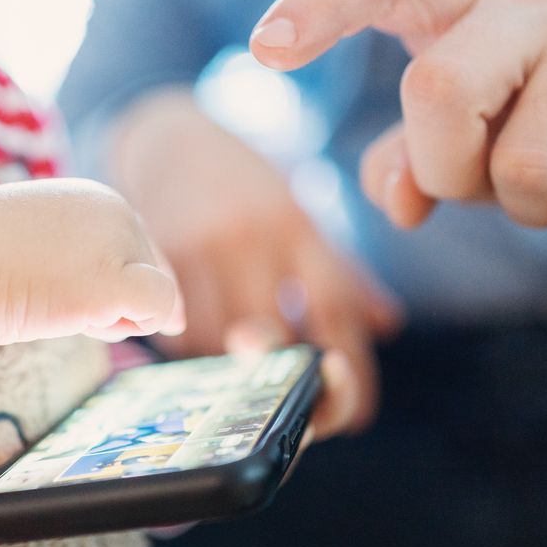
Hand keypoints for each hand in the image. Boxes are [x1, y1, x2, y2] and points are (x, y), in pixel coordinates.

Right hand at [0, 178, 185, 344]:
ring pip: (154, 299)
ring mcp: (119, 244)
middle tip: (49, 293)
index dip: (112, 286)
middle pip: (148, 279)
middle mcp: (118, 212)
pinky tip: (85, 316)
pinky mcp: (115, 281)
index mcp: (97, 200)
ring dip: (113, 317)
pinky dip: (135, 322)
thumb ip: (87, 263)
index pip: (138, 255)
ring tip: (52, 299)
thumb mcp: (39, 248)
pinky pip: (159, 309)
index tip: (59, 287)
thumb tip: (169, 316)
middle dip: (113, 304)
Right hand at [111, 92, 401, 433]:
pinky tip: (197, 340)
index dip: (352, 370)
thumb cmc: (242, 183)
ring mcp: (204, 242)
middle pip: (278, 335)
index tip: (355, 413)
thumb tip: (388, 325)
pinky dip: (191, 348)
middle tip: (285, 395)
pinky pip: (177, 327)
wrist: (167, 134)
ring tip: (235, 366)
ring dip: (230, 368)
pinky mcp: (158, 253)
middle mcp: (255, 232)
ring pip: (221, 340)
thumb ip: (340, 271)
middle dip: (284, 377)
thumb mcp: (296, 213)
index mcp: (299, 224)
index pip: (336, 309)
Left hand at [251, 0, 546, 256]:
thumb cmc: (543, 118)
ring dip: (526, 210)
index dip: (319, 3)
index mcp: (465, 4)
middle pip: (436, 90)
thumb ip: (408, 159)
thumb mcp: (465, 130)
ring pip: (522, 170)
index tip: (265, 50)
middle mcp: (534, 6)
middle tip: (480, 177)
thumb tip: (400, 201)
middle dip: (446, 170)